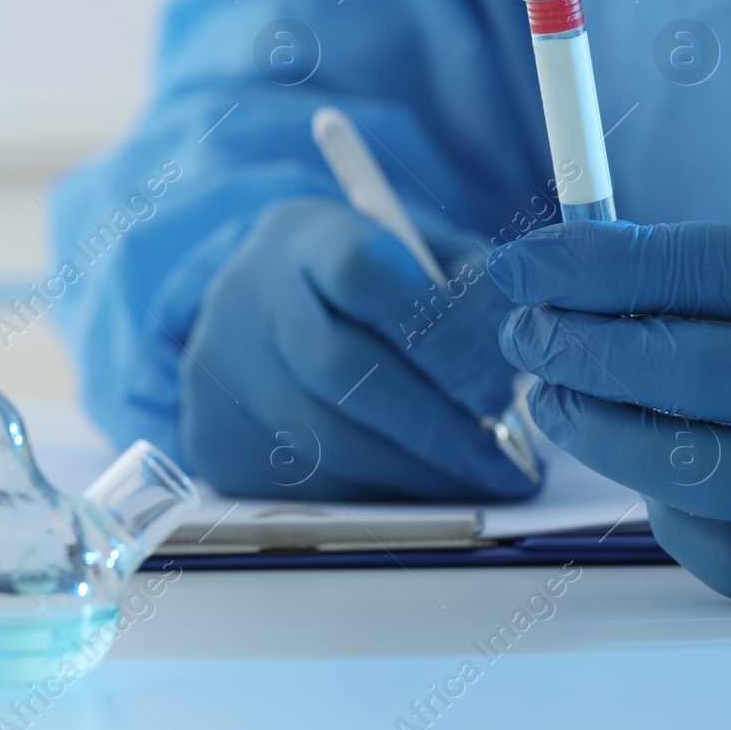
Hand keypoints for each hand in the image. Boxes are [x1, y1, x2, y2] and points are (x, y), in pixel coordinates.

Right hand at [181, 197, 536, 500]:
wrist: (256, 300)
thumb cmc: (364, 276)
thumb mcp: (417, 249)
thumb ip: (470, 283)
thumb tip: (513, 352)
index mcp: (307, 235)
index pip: (367, 274)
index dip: (442, 338)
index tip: (501, 386)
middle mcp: (250, 298)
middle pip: (345, 370)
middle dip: (438, 426)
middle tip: (506, 458)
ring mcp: (222, 371)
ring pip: (326, 440)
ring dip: (418, 473)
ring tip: (479, 482)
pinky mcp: (216, 438)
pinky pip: (307, 483)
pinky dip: (381, 494)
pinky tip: (428, 490)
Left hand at [489, 197, 730, 599]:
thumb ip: (715, 261)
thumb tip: (574, 278)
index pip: (695, 274)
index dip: (589, 269)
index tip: (521, 265)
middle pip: (683, 377)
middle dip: (576, 351)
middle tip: (527, 333)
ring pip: (693, 474)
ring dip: (597, 432)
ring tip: (556, 396)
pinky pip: (729, 552)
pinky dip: (668, 508)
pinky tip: (647, 466)